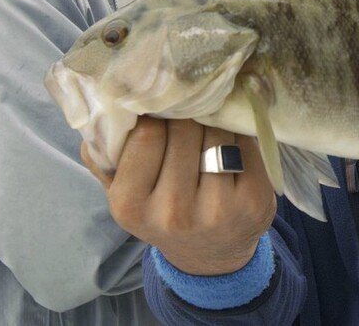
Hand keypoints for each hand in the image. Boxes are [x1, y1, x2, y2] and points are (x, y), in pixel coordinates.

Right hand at [81, 117, 276, 275]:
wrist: (209, 252)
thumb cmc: (160, 207)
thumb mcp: (122, 188)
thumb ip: (104, 152)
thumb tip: (104, 106)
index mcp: (130, 205)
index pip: (146, 133)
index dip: (156, 113)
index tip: (162, 110)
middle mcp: (173, 212)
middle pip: (185, 128)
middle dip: (188, 112)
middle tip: (189, 110)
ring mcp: (218, 209)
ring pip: (218, 131)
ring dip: (215, 118)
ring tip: (210, 123)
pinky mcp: (255, 200)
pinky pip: (247, 142)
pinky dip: (240, 132)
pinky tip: (233, 140)